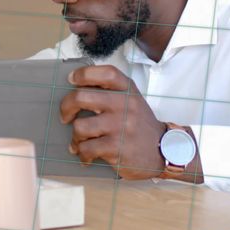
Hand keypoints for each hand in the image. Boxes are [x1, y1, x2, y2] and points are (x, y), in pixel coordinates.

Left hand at [59, 65, 166, 179]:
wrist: (164, 151)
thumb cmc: (140, 125)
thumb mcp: (132, 101)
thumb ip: (111, 92)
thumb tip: (76, 88)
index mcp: (128, 90)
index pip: (104, 73)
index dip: (83, 74)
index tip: (71, 79)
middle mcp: (124, 105)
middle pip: (81, 97)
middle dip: (65, 107)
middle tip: (65, 116)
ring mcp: (120, 127)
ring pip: (80, 127)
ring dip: (75, 137)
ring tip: (79, 142)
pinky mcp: (116, 148)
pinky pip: (86, 149)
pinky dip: (82, 154)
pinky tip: (86, 156)